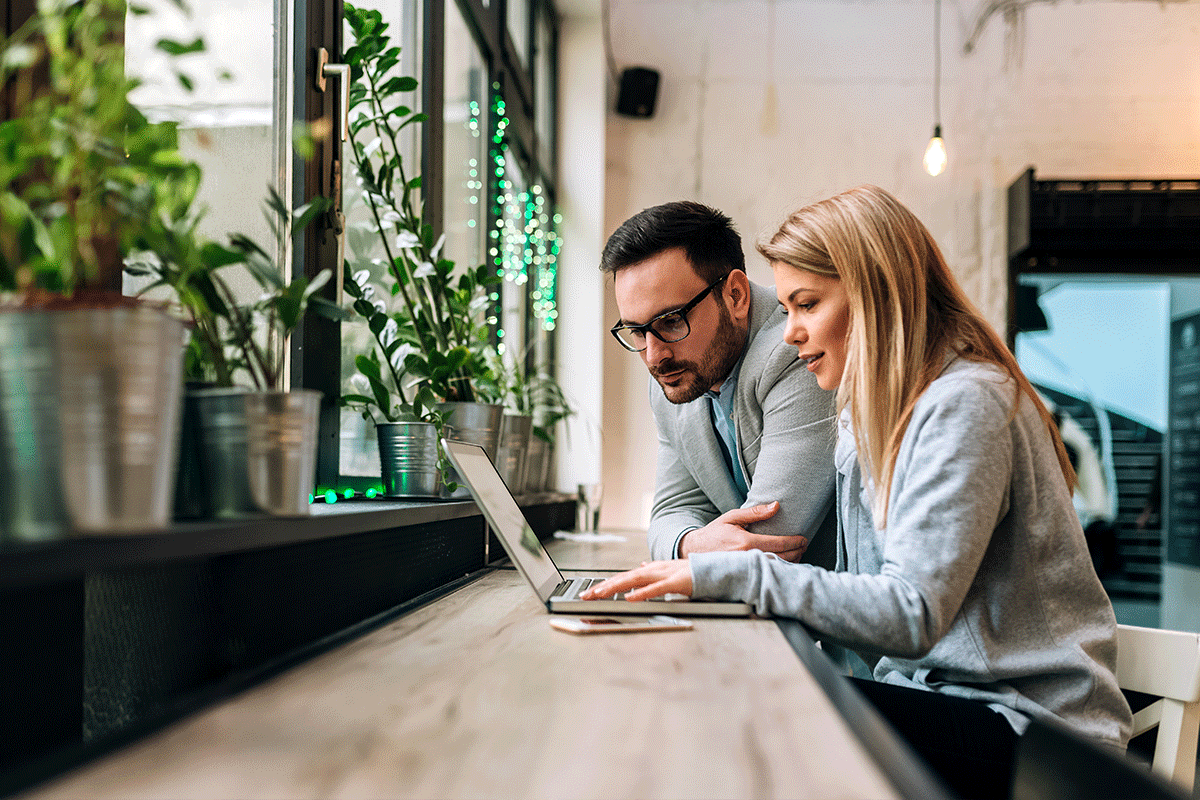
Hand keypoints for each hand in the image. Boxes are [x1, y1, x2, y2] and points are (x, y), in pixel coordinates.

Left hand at [580, 560, 692, 601]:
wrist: (714, 570)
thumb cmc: (692, 573)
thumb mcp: (668, 571)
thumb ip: (653, 571)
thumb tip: (640, 567)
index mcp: (651, 570)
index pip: (624, 577)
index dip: (606, 584)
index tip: (590, 592)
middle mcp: (653, 570)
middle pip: (624, 578)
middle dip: (604, 586)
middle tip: (586, 595)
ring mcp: (664, 575)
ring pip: (634, 580)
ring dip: (616, 587)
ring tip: (600, 594)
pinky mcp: (675, 583)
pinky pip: (656, 589)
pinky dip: (641, 593)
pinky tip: (629, 598)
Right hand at [678, 502, 807, 561]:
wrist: (695, 551)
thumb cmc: (714, 534)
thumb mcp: (732, 517)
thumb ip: (755, 513)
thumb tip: (776, 506)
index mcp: (746, 542)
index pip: (779, 543)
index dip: (795, 541)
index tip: (803, 539)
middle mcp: (747, 558)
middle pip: (782, 558)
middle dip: (797, 552)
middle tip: (803, 545)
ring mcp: (746, 569)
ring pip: (776, 568)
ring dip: (790, 562)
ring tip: (797, 554)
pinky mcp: (744, 576)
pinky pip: (766, 574)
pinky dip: (778, 569)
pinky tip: (784, 564)